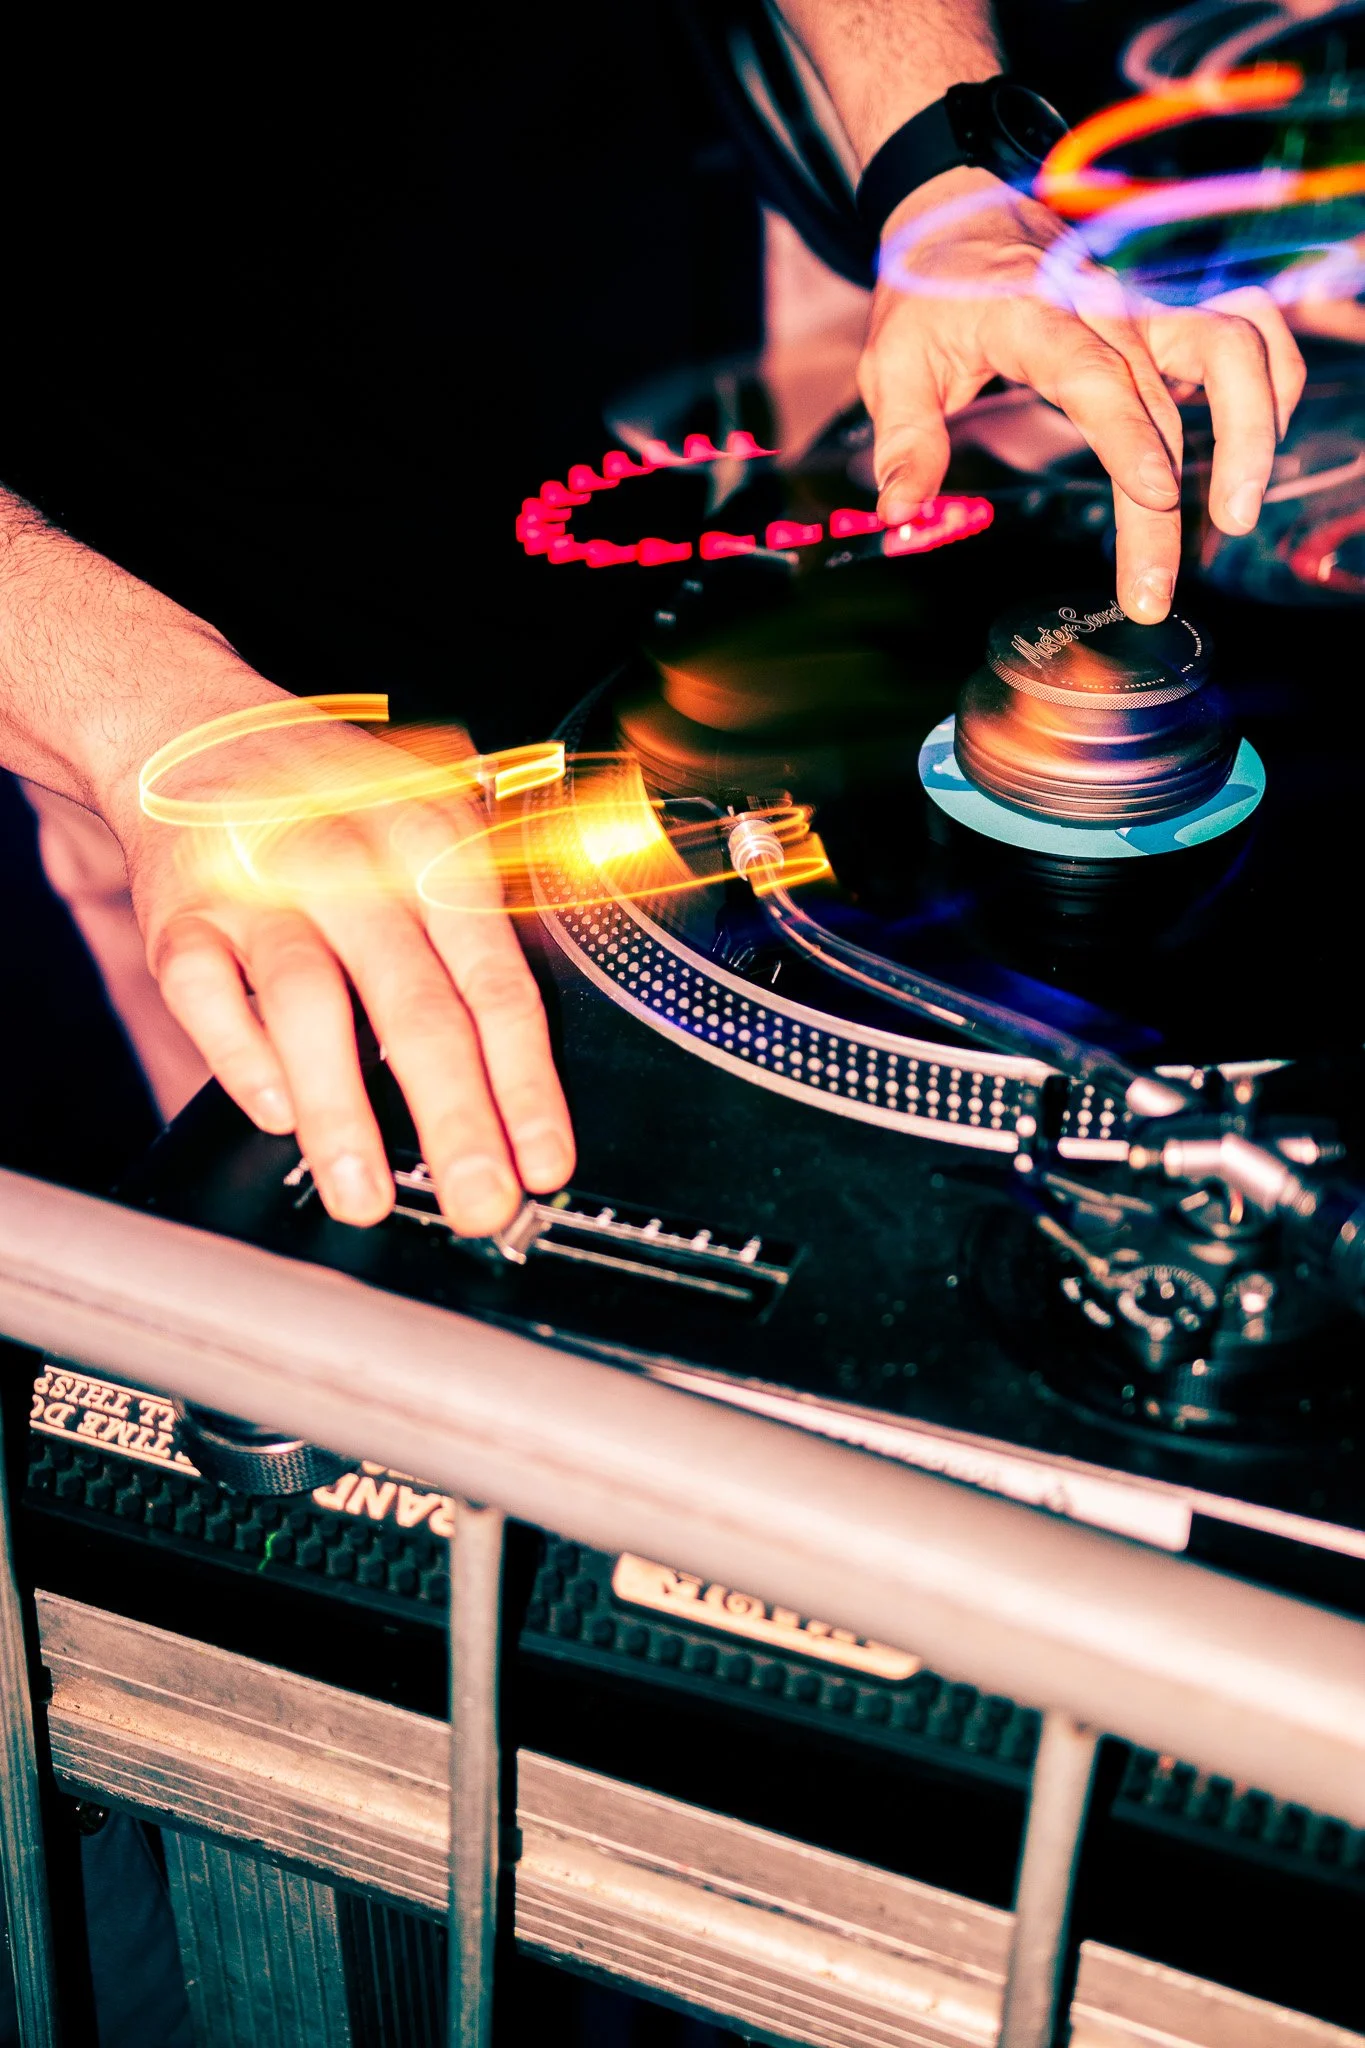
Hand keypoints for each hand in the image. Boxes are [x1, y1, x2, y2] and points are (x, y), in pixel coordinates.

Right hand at [115, 693, 575, 1236]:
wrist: (195, 732)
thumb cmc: (333, 809)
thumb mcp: (430, 835)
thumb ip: (475, 941)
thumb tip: (519, 1083)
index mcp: (433, 848)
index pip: (496, 981)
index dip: (525, 1081)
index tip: (544, 1159)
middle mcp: (351, 864)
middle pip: (416, 1001)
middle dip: (456, 1116)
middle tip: (479, 1199)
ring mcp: (259, 888)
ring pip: (308, 1001)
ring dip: (342, 1110)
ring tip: (366, 1194)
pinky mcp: (180, 914)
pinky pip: (205, 992)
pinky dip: (240, 1055)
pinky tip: (275, 1112)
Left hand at [858, 167, 1306, 621]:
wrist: (962, 214)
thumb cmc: (930, 290)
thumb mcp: (892, 363)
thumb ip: (904, 440)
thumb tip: (900, 514)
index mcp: (1033, 314)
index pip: (1095, 375)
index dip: (1131, 436)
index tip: (1157, 495)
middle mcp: (1104, 303)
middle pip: (1161, 403)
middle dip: (1164, 509)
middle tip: (1152, 592)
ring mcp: (1148, 301)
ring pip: (1233, 347)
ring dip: (1252, 427)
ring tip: (1236, 513)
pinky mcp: (1172, 306)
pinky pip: (1249, 330)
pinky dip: (1270, 384)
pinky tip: (1256, 450)